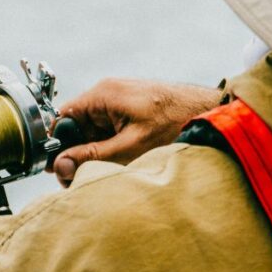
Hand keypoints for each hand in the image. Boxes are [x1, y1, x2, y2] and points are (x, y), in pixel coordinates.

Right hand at [50, 78, 222, 185]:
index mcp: (102, 95)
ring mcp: (119, 100)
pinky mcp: (131, 109)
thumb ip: (93, 157)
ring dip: (95, 152)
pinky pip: (109, 129)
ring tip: (110, 170)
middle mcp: (107, 93)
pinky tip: (122, 160)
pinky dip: (110, 146)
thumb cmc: (177, 123)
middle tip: (82, 179)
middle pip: (76, 127)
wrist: (213, 113)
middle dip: (77, 153)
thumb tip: (60, 165)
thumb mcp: (130, 147)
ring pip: (93, 131)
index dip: (58, 145)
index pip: (62, 118)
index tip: (60, 170)